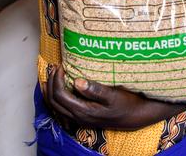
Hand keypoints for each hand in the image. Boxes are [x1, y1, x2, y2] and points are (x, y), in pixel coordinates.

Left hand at [43, 66, 180, 129]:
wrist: (135, 117)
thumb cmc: (126, 103)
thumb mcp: (113, 95)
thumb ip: (94, 89)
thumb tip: (76, 81)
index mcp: (83, 110)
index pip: (60, 95)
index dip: (57, 79)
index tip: (62, 66)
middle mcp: (78, 117)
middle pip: (53, 102)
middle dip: (50, 83)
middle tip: (55, 68)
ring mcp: (79, 119)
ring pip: (55, 107)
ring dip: (51, 90)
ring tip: (53, 75)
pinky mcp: (82, 117)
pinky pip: (62, 108)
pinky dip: (57, 97)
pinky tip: (61, 87)